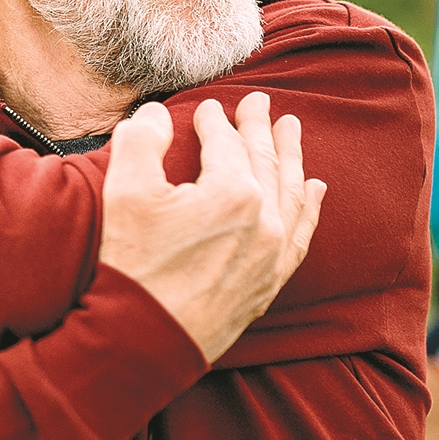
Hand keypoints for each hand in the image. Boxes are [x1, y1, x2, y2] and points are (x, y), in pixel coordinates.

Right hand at [98, 94, 327, 363]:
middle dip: (260, 128)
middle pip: (265, 160)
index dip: (216, 121)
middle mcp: (264, 219)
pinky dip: (308, 207)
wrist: (143, 338)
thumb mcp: (125, 191)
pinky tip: (313, 190)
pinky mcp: (270, 280)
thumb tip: (157, 114)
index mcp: (233, 192)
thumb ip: (141, 140)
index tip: (208, 107)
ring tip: (292, 130)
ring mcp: (273, 252)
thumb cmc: (132, 265)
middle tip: (260, 101)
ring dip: (292, 157)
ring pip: (290, 192)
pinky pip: (301, 234)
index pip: (227, 143)